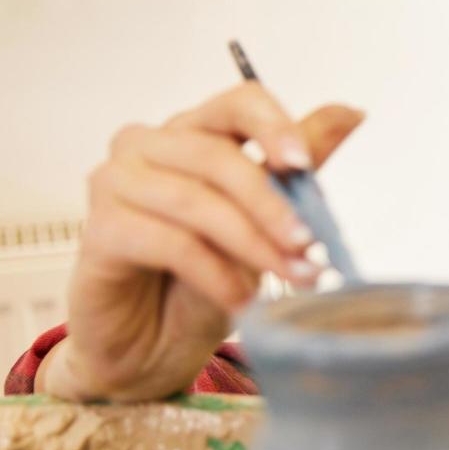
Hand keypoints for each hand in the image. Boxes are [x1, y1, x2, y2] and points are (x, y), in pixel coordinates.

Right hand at [39, 83, 363, 401]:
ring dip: (253, 244)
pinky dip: (214, 272)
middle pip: (219, 156)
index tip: (305, 166)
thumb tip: (350, 117)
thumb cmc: (205, 281)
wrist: (154, 346)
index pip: (238, 102)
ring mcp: (116, 183)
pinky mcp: (99, 230)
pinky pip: (169, 242)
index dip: (275, 127)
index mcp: (195, 132)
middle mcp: (148, 146)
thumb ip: (294, 172)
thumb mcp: (262, 226)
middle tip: (311, 246)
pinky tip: (240, 298)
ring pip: (196, 201)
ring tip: (291, 277)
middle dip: (273, 206)